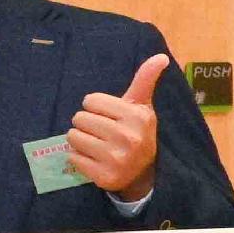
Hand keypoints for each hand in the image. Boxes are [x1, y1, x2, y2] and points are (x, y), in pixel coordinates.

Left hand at [68, 53, 169, 198]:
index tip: (108, 115)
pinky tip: (95, 159)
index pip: (90, 101)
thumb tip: (161, 56)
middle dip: (86, 123)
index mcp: (138, 116)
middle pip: (79, 118)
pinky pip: (72, 156)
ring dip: (79, 140)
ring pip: (72, 137)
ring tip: (97, 144)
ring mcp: (116, 158)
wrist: (142, 172)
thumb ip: (145, 80)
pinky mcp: (103, 176)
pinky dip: (78, 157)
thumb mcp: (141, 106)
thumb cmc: (136, 131)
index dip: (95, 107)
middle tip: (102, 132)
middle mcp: (129, 137)